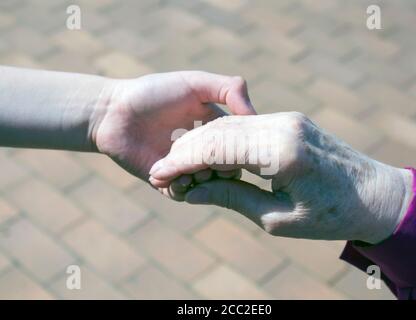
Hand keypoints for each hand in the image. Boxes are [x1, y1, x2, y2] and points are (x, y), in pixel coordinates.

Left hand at [92, 71, 254, 180]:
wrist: (113, 112)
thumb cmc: (153, 93)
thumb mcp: (196, 83)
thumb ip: (229, 88)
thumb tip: (254, 114)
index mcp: (214, 130)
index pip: (239, 146)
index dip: (241, 151)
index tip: (235, 150)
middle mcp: (201, 151)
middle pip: (226, 170)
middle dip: (222, 169)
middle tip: (211, 164)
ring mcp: (184, 168)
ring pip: (206, 186)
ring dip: (202, 181)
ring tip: (190, 171)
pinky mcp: (165, 182)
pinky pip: (181, 194)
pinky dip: (181, 188)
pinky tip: (170, 177)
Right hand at [149, 112, 412, 243]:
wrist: (376, 194)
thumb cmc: (331, 216)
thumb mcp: (277, 218)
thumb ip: (231, 198)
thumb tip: (190, 192)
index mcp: (283, 153)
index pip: (216, 148)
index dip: (181, 163)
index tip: (157, 176)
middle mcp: (283, 127)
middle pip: (218, 132)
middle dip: (185, 151)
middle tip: (161, 172)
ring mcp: (287, 119)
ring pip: (228, 125)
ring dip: (200, 144)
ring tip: (179, 167)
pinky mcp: (289, 121)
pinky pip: (245, 126)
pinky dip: (222, 140)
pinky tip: (207, 156)